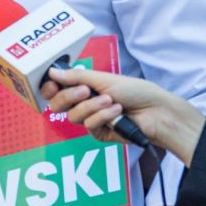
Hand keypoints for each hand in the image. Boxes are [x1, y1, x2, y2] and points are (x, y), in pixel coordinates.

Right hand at [43, 67, 204, 161]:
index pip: (56, 89)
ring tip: (111, 101)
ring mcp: (91, 119)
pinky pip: (89, 126)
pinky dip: (103, 117)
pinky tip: (117, 112)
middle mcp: (84, 102)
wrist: (156, 111)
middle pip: (57, 104)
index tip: (51, 85)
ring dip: (92, 107)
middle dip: (69, 97)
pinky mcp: (99, 133)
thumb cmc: (134, 90)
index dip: (49, 88)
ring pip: (73, 116)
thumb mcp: (103, 79)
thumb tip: (51, 72)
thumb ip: (75, 77)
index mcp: (83, 86)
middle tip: (84, 91)